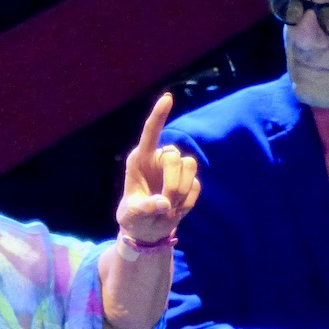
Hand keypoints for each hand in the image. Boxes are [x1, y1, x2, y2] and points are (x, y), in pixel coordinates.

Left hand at [116, 93, 199, 242]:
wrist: (147, 230)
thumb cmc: (133, 218)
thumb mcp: (132, 216)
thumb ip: (144, 208)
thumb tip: (163, 204)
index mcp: (139, 159)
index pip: (150, 133)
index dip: (159, 115)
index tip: (167, 98)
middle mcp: (158, 159)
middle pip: (175, 156)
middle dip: (172, 183)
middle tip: (165, 206)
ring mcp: (175, 169)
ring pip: (190, 165)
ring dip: (181, 190)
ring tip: (170, 207)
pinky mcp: (189, 180)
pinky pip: (196, 186)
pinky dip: (187, 201)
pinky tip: (177, 208)